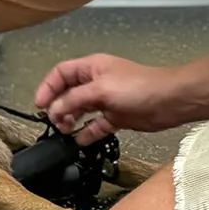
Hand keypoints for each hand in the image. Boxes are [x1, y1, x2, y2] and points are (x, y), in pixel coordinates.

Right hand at [35, 54, 182, 144]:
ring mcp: (106, 100)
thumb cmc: (137, 87)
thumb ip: (74, 100)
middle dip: (58, 106)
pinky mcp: (116, 117)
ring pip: (80, 110)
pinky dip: (87, 133)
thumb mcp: (100, 89)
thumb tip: (55, 110)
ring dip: (70, 120)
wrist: (169, 101)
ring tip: (65, 131)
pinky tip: (80, 141)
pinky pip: (96, 125)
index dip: (48, 87)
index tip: (39, 104)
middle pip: (68, 93)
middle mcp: (96, 82)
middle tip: (54, 121)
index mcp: (91, 68)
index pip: (61, 73)